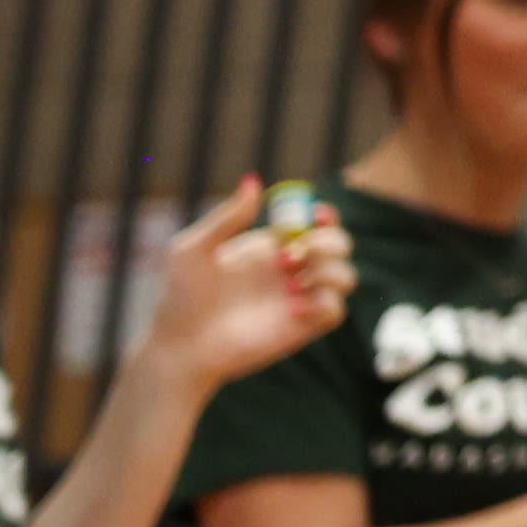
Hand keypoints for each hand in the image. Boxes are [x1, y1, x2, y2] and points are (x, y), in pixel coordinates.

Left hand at [139, 183, 354, 397]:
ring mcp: (300, 299)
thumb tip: (254, 181)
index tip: (317, 215)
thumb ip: (227, 217)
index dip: (325, 216)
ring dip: (329, 274)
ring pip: (346, 277)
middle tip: (289, 258)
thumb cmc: (180, 296)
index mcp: (272, 246)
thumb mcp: (194, 249)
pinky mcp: (303, 329)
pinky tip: (292, 308)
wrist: (181, 345)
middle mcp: (291, 271)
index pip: (315, 223)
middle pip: (339, 245)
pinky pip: (336, 311)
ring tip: (292, 287)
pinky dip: (323, 304)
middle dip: (327, 244)